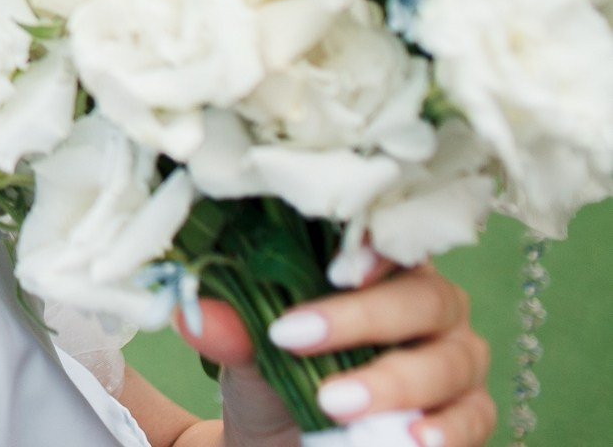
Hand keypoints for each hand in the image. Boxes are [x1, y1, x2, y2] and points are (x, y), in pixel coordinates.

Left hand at [182, 263, 492, 446]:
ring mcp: (455, 358)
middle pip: (420, 298)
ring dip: (391, 383)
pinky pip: (472, 417)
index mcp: (379, 268)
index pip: (388, 239)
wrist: (286, 441)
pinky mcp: (469, 412)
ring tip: (335, 404)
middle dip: (360, 320)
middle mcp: (430, 305)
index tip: (334, 264)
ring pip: (446, 361)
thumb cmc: (278, 375)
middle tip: (294, 341)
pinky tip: (415, 439)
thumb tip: (194, 316)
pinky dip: (446, 429)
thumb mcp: (247, 356)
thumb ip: (233, 332)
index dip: (371, 245)